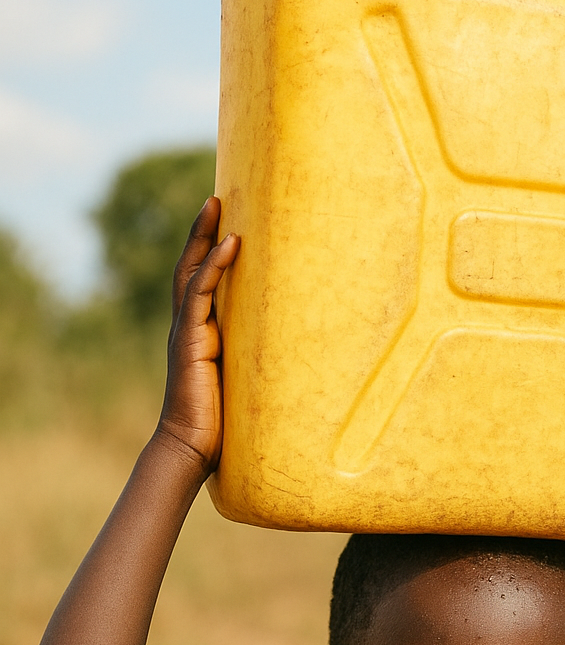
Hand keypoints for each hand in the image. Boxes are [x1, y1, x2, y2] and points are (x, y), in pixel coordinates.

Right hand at [156, 198, 238, 474]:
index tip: (223, 221)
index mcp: (200, 333)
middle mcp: (189, 326)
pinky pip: (200, 294)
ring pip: (191, 272)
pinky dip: (213, 266)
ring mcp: (187, 331)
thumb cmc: (223, 424)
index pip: (200, 282)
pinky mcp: (191, 340)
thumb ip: (258, 362)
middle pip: (191, 266)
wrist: (193, 447)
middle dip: (202, 231)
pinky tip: (230, 244)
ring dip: (204, 236)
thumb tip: (298, 354)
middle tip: (215, 196)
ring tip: (216, 204)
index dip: (208, 250)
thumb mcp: (245, 383)